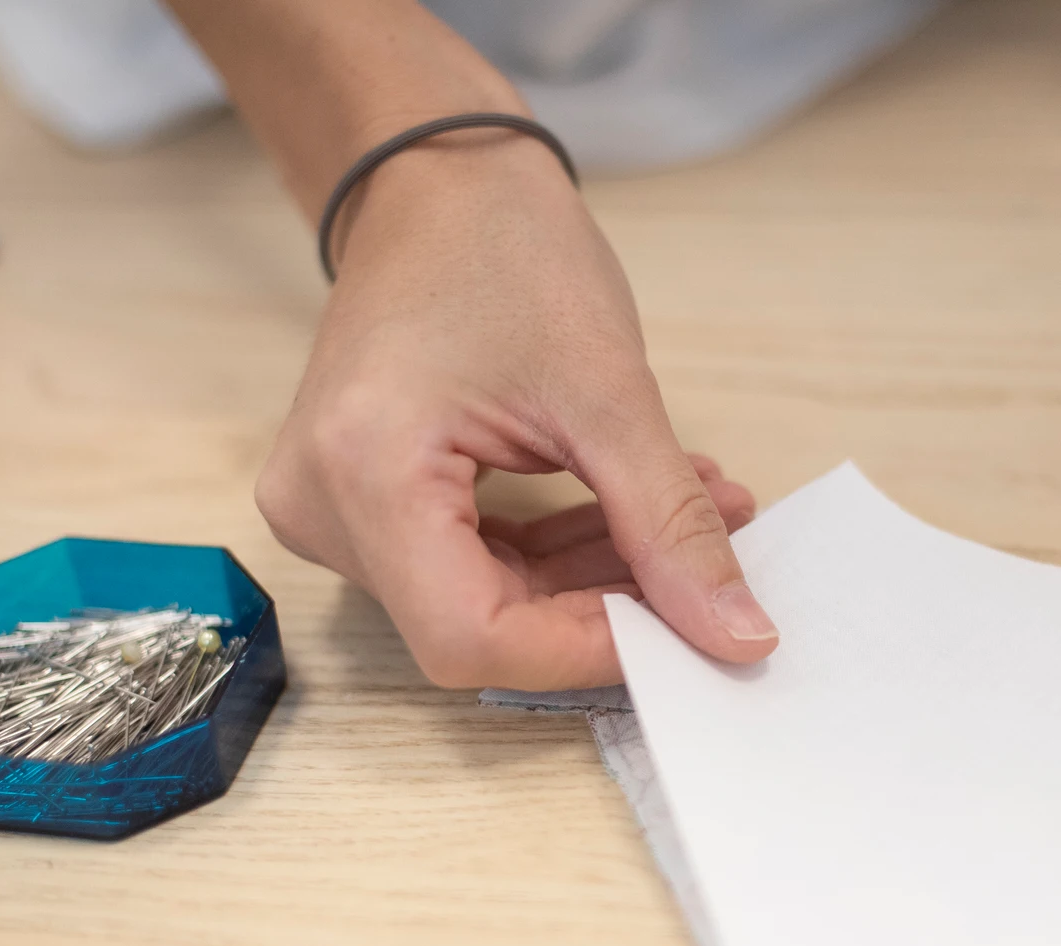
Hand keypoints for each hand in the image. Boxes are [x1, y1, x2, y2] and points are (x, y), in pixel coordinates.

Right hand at [254, 138, 778, 689]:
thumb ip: (672, 524)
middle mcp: (323, 508)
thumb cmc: (504, 248)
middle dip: (608, 606)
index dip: (587, 651)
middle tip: (713, 560)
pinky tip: (637, 511)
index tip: (687, 626)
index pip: (472, 637)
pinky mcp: (364, 501)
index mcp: (362, 472)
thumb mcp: (609, 391)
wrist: (437, 180)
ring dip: (597, 577)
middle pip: (479, 627)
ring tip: (696, 513)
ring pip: (484, 603)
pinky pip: (470, 564)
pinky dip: (561, 552)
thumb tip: (736, 636)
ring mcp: (334, 509)